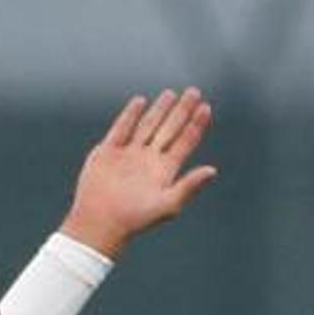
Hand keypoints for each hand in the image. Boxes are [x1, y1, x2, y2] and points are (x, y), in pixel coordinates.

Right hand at [58, 87, 216, 260]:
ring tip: (171, 94)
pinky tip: (140, 102)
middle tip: (194, 92)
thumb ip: (190, 186)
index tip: (206, 107)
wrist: (100, 223)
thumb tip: (213, 170)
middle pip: (169, 129)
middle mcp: (149, 160)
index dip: (196, 125)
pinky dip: (130, 115)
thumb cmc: (136, 219)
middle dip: (182, 111)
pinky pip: (121, 128)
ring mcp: (128, 154)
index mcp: (165, 171)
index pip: (185, 142)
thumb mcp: (168, 205)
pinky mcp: (108, 152)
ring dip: (159, 110)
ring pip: (147, 126)